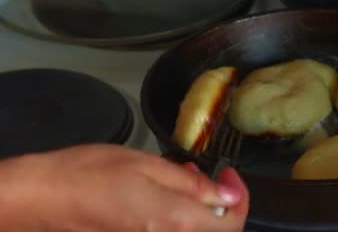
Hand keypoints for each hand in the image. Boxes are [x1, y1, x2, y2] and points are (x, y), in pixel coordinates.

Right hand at [0, 144, 249, 230]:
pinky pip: (171, 230)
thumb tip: (228, 195)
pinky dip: (177, 213)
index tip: (228, 173)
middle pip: (215, 230)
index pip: (232, 223)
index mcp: (177, 221)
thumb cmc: (92, 174)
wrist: (43, 197)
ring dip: (198, 206)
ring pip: (193, 230)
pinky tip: (162, 190)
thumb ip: (193, 185)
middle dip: (218, 201)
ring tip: (179, 175)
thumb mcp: (148, 166)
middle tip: (201, 172)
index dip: (239, 198)